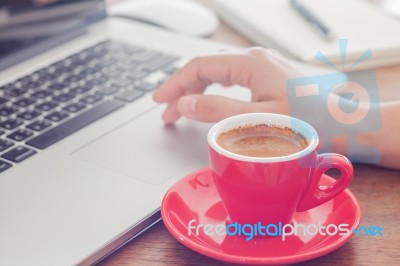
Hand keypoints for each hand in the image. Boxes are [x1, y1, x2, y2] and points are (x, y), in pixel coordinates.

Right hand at [153, 47, 304, 122]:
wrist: (342, 123)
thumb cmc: (307, 123)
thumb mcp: (256, 120)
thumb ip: (217, 110)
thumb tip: (185, 103)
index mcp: (250, 64)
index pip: (199, 68)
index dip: (175, 85)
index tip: (159, 102)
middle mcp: (255, 59)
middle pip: (206, 67)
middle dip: (183, 88)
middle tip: (168, 111)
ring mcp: (263, 65)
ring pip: (218, 71)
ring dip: (197, 88)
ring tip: (183, 107)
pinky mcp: (268, 76)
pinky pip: (232, 76)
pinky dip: (214, 88)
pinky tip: (209, 96)